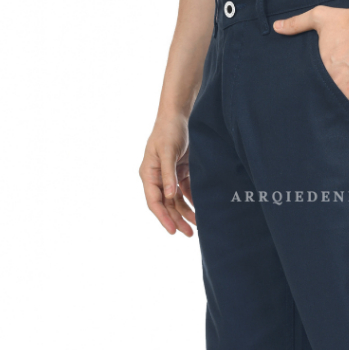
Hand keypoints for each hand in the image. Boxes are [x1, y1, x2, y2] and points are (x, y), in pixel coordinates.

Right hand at [140, 113, 195, 235]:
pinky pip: (185, 192)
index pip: (154, 201)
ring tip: (196, 227)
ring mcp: (169, 177)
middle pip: (166, 205)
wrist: (179, 115)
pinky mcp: (180, 173)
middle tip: (188, 234)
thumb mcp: (168, 151)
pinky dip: (192, 202)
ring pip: (176, 201)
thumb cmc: (169, 130)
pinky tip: (200, 211)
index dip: (163, 217)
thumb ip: (168, 175)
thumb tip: (168, 196)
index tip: (172, 231)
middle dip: (176, 220)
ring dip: (185, 213)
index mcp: (148, 174)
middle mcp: (157, 178)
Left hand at [274, 4, 348, 114]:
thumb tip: (276, 27)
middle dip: (319, 104)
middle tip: (316, 107)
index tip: (305, 94)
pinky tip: (347, 117)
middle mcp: (336, 82)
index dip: (307, 93)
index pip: (309, 88)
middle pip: (322, 101)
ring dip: (334, 112)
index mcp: (322, 68)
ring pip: (338, 109)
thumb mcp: (320, 16)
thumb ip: (297, 23)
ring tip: (330, 114)